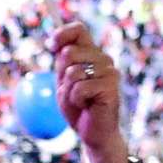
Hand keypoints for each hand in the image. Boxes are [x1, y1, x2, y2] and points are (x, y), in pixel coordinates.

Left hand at [49, 23, 125, 162]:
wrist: (93, 133)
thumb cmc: (78, 108)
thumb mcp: (64, 81)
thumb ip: (62, 62)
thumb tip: (53, 42)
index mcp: (91, 54)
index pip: (79, 30)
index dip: (62, 34)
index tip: (51, 46)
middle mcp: (103, 59)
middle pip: (69, 52)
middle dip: (62, 75)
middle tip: (73, 90)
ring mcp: (109, 72)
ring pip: (73, 72)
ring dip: (69, 91)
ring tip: (81, 100)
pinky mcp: (110, 87)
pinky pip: (80, 88)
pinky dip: (76, 100)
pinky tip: (87, 106)